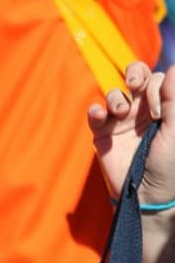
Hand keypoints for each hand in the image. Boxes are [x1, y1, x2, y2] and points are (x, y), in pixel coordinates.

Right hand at [88, 60, 174, 207]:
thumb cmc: (168, 165)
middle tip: (135, 86)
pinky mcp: (103, 133)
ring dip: (117, 97)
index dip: (156, 87)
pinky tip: (101, 116)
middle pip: (136, 75)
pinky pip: (95, 113)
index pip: (157, 80)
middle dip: (135, 74)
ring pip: (115, 92)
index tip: (158, 113)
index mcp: (163, 107)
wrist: (147, 194)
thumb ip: (174, 100)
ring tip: (121, 112)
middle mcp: (143, 110)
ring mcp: (122, 121)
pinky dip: (95, 111)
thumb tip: (171, 68)